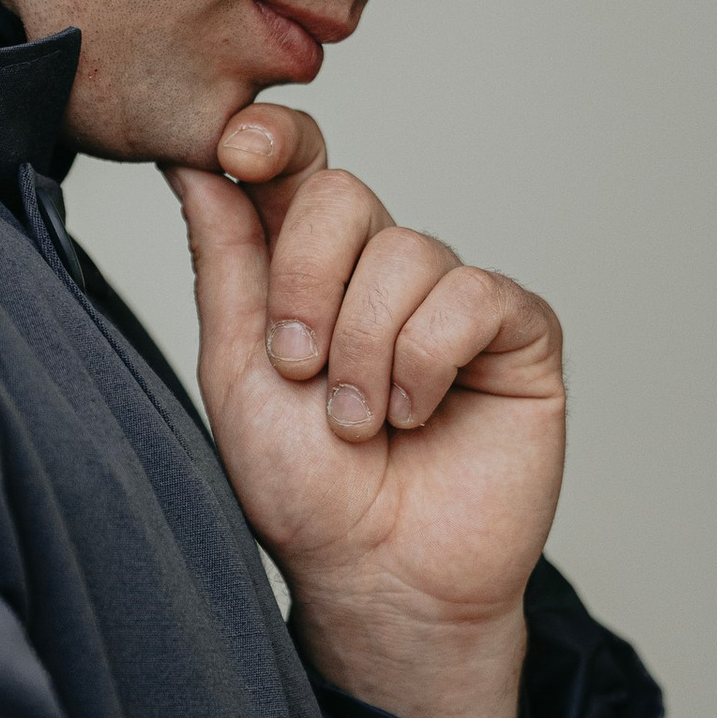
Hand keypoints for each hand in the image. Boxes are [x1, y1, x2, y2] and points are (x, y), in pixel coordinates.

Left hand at [168, 106, 563, 717]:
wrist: (376, 578)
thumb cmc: (304, 493)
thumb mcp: (237, 371)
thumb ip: (225, 263)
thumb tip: (198, 161)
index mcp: (311, 270)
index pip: (300, 165)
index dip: (275, 139)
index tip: (240, 152)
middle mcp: (383, 272)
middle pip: (344, 194)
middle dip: (306, 281)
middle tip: (299, 369)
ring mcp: (454, 299)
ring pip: (407, 252)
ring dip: (366, 349)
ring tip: (361, 424)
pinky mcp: (518, 333)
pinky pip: (471, 296)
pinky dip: (427, 359)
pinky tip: (417, 413)